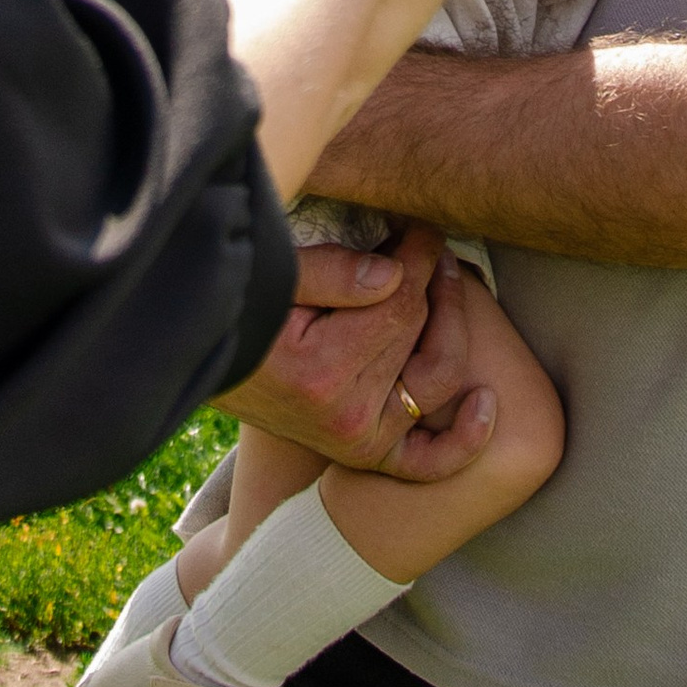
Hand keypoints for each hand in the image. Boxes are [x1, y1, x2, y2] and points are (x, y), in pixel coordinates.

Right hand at [221, 230, 495, 481]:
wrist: (198, 361)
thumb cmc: (235, 312)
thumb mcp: (273, 278)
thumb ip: (332, 272)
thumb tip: (396, 272)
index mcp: (323, 371)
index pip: (399, 302)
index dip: (418, 255)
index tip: (421, 226)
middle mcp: (348, 415)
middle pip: (418, 332)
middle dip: (431, 280)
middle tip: (428, 244)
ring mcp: (358, 439)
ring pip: (433, 376)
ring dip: (450, 325)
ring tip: (448, 283)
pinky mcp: (362, 452)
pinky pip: (425, 460)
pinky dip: (463, 440)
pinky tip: (488, 401)